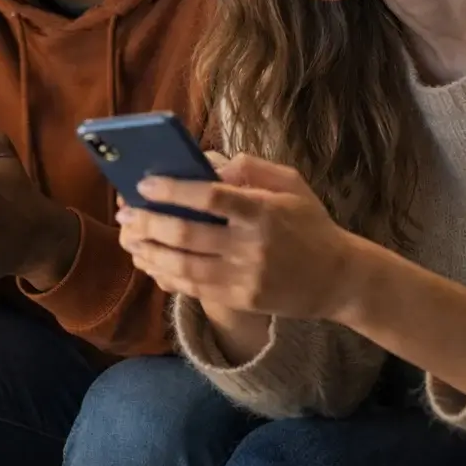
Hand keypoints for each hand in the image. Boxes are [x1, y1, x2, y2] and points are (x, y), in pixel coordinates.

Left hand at [117, 154, 361, 321]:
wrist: (339, 279)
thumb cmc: (310, 223)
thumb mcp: (291, 183)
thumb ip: (250, 168)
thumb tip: (206, 165)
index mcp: (264, 211)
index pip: (210, 198)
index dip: (173, 191)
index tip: (145, 185)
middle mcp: (252, 246)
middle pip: (187, 236)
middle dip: (148, 223)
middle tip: (125, 214)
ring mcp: (245, 277)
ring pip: (183, 267)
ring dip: (149, 253)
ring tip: (129, 240)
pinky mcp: (241, 300)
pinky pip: (194, 289)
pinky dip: (166, 276)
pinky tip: (150, 263)